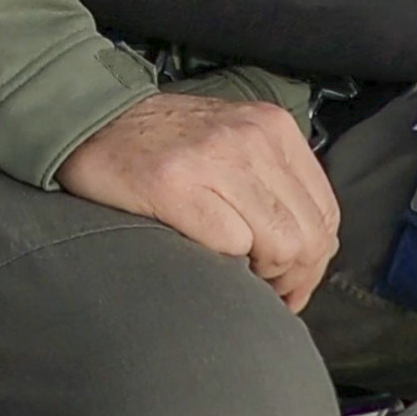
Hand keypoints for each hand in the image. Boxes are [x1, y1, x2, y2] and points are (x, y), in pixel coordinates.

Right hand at [54, 91, 340, 309]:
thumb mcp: (232, 140)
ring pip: (281, 245)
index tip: (291, 282)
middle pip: (309, 235)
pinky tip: (208, 263)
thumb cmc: (160, 143)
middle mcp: (252, 138)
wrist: (90, 118)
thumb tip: (304, 248)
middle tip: (270, 296)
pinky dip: (226, 264)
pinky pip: (232, 245)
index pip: (326, 212)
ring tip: (243, 284)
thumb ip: (271, 179)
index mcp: (273, 128)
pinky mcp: (177, 185)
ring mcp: (215, 159)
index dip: (314, 261)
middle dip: (295, 280)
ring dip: (266, 278)